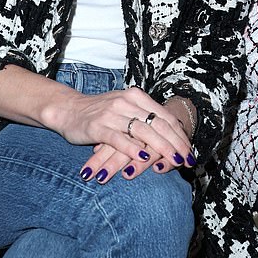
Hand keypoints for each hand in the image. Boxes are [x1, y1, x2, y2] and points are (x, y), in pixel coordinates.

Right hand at [64, 89, 195, 183]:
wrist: (68, 110)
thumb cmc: (100, 113)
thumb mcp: (125, 110)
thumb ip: (145, 119)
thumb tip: (172, 137)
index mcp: (137, 96)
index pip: (165, 116)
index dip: (179, 135)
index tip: (190, 151)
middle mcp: (127, 102)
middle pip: (158, 124)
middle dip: (176, 143)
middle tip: (188, 160)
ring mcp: (112, 114)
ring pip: (143, 131)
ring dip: (161, 148)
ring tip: (174, 160)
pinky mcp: (98, 126)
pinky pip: (119, 138)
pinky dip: (133, 149)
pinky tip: (144, 160)